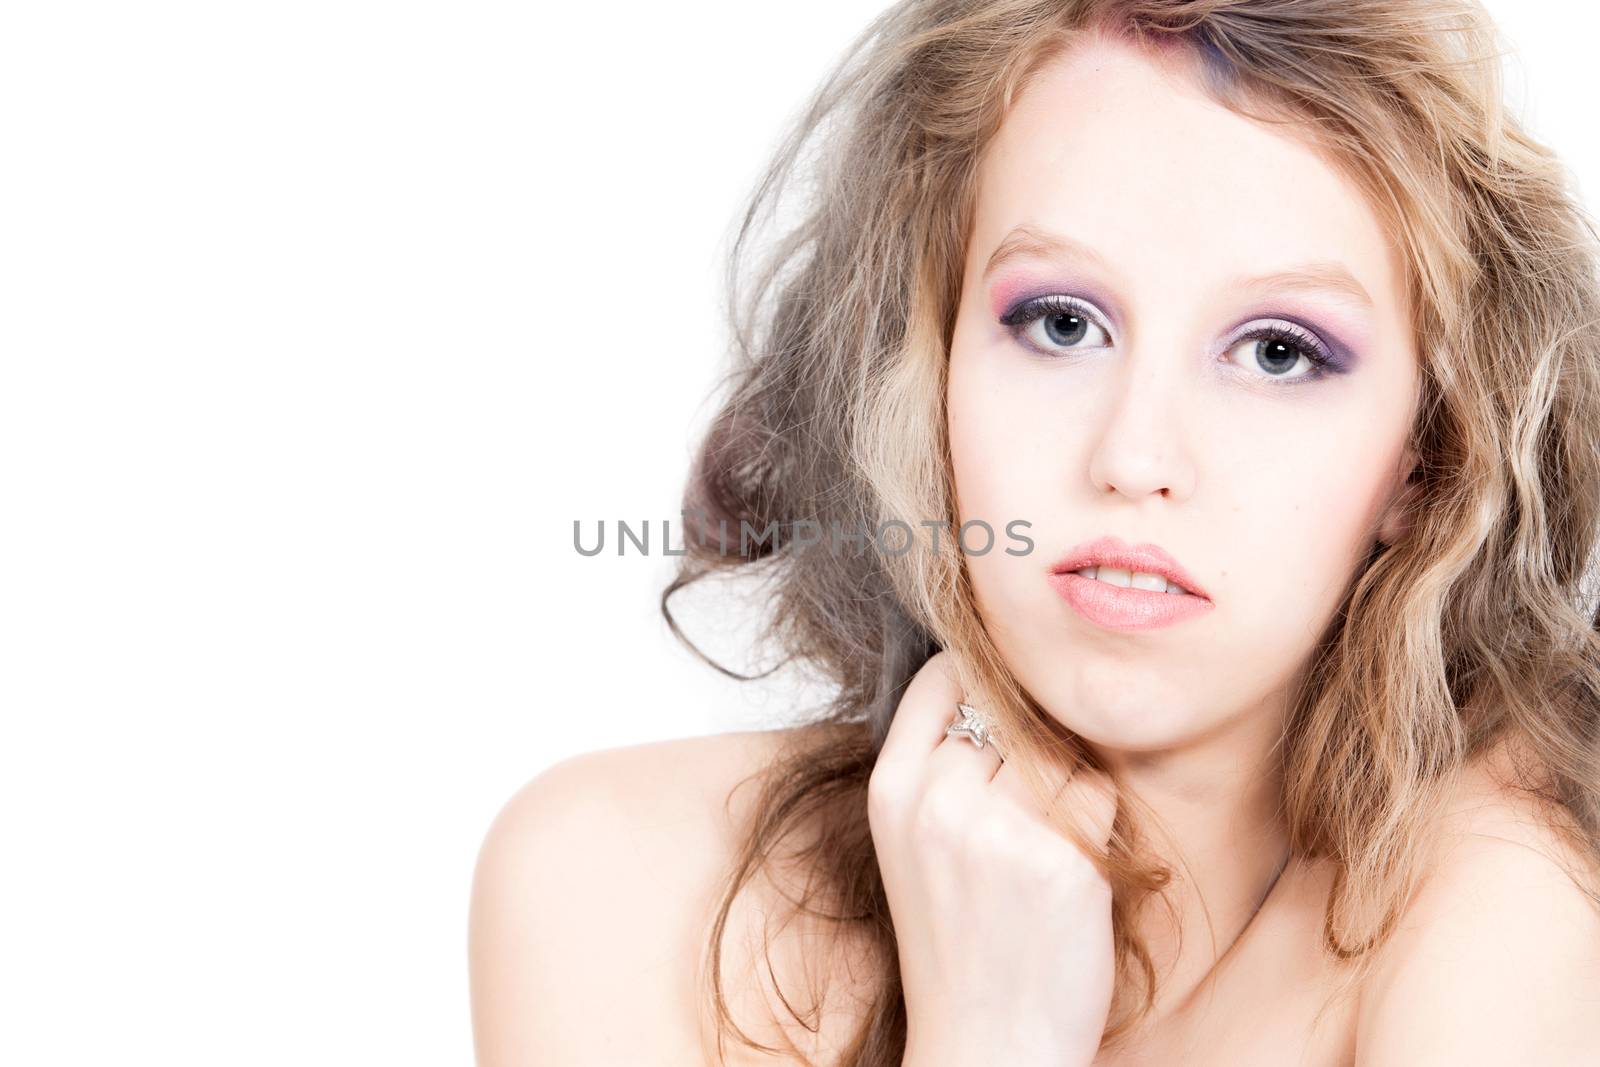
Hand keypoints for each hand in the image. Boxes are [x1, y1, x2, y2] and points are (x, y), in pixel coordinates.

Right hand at [867, 651, 1118, 1066]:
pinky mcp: (1062, 860)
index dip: (982, 680)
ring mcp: (1000, 828)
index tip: (1005, 705)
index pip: (943, 676)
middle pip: (1011, 710)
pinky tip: (1069, 873)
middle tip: (1025, 807)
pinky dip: (1097, 824)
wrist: (985, 1041)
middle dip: (1030, 745)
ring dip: (1067, 785)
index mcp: (892, 789)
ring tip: (1043, 845)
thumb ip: (937, 763)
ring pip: (1060, 750)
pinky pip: (1098, 795)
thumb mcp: (911, 840)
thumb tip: (998, 676)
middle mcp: (938, 799)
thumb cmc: (955, 940)